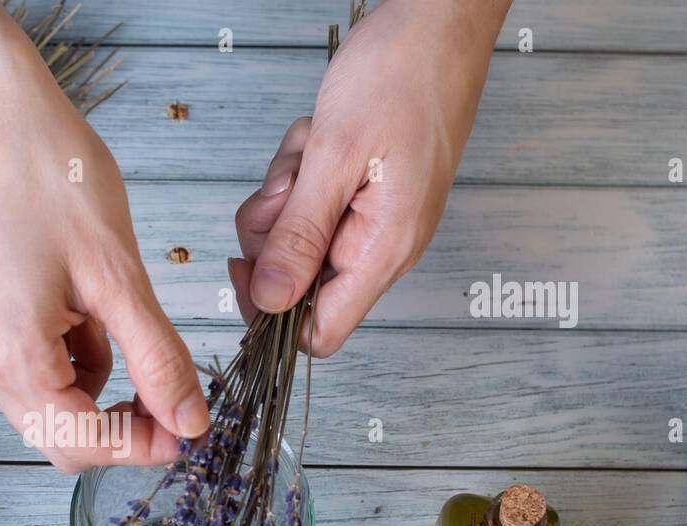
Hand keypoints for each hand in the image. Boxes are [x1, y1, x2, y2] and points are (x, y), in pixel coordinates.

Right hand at [0, 1, 208, 471]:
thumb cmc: (49, 174)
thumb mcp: (119, 274)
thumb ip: (157, 358)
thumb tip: (189, 421)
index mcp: (11, 354)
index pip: (83, 441)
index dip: (142, 445)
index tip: (190, 428)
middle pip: (61, 439)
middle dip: (122, 428)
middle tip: (174, 397)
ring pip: (50, 409)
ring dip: (100, 393)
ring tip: (127, 329)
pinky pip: (36, 373)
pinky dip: (75, 363)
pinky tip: (91, 314)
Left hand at [232, 0, 508, 353]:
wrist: (438, 19)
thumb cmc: (404, 75)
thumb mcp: (333, 158)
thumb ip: (298, 237)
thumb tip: (269, 302)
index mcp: (382, 251)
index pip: (319, 333)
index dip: (272, 314)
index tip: (247, 264)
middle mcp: (380, 245)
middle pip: (296, 281)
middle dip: (274, 229)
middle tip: (289, 181)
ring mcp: (371, 218)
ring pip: (295, 234)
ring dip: (286, 191)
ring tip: (311, 147)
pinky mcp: (362, 191)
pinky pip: (309, 200)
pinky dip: (300, 170)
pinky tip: (317, 138)